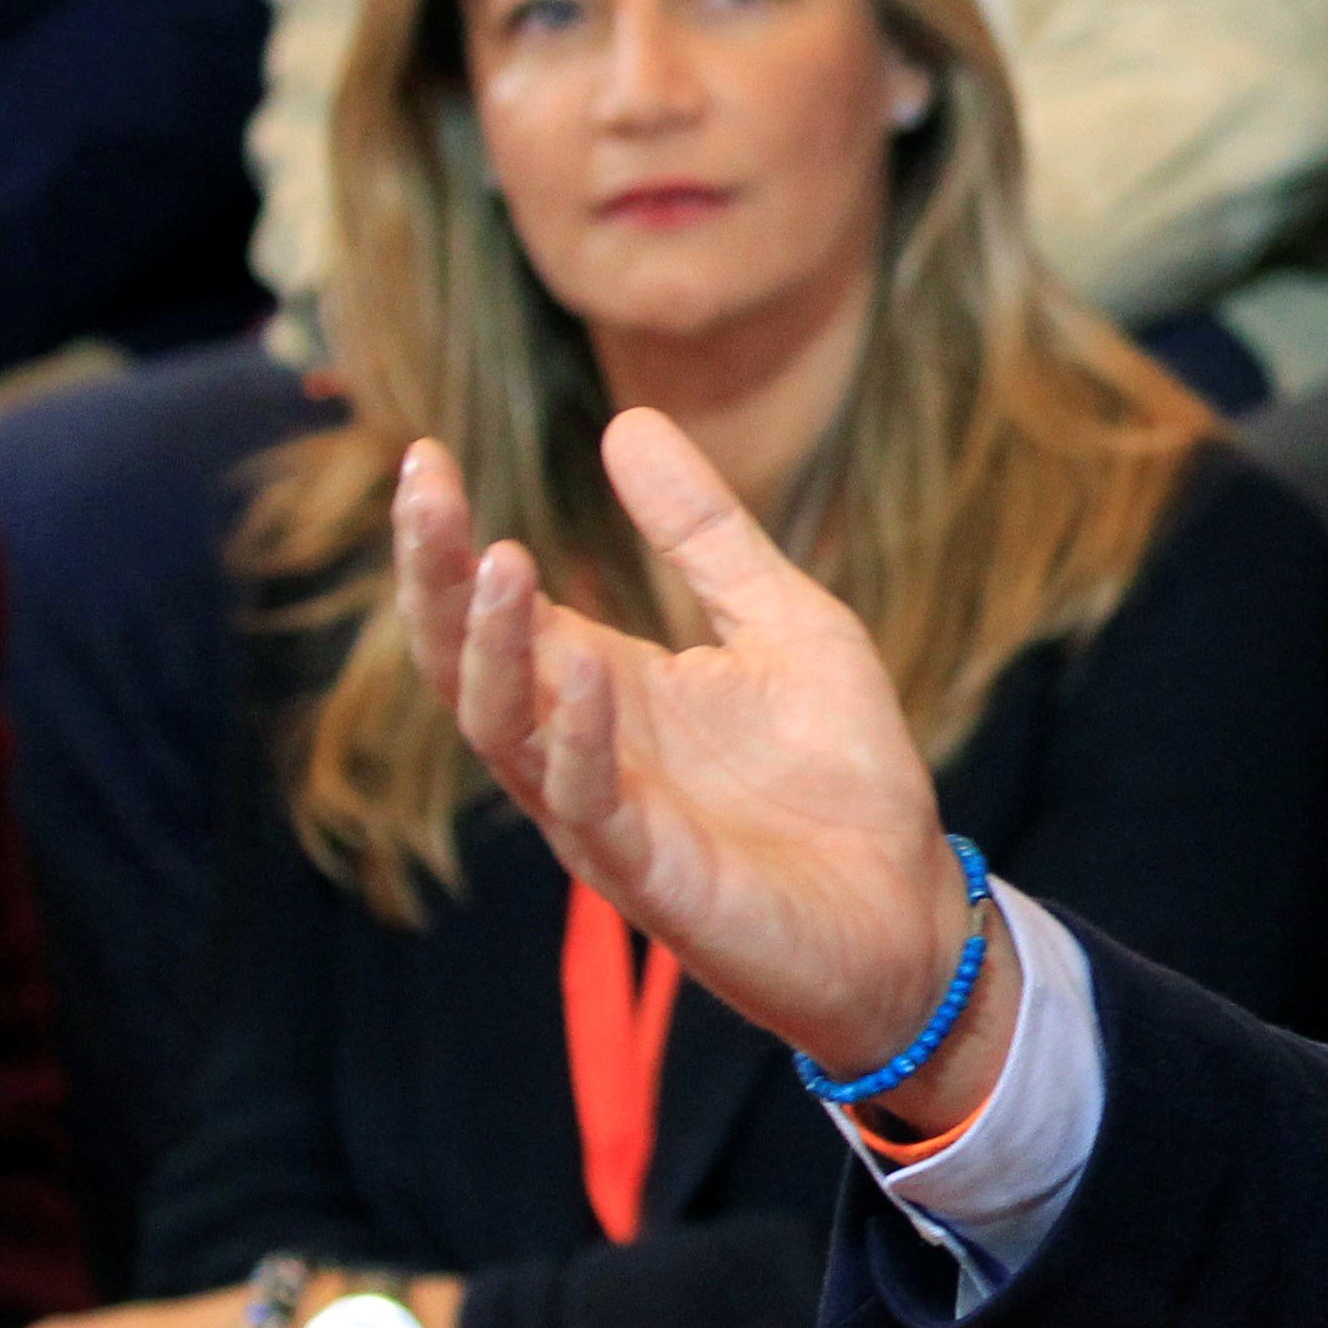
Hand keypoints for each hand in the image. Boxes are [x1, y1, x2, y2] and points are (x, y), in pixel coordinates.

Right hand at [397, 414, 1014, 1135]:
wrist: (905, 909)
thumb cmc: (840, 773)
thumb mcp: (783, 619)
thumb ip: (704, 532)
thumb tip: (627, 418)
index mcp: (600, 686)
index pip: (491, 607)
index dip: (450, 540)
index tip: (423, 453)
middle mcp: (579, 750)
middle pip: (465, 663)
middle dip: (436, 579)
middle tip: (423, 489)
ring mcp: (605, 817)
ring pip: (505, 733)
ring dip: (494, 648)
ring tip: (500, 559)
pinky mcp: (653, 877)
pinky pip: (589, 808)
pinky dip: (580, 739)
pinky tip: (586, 668)